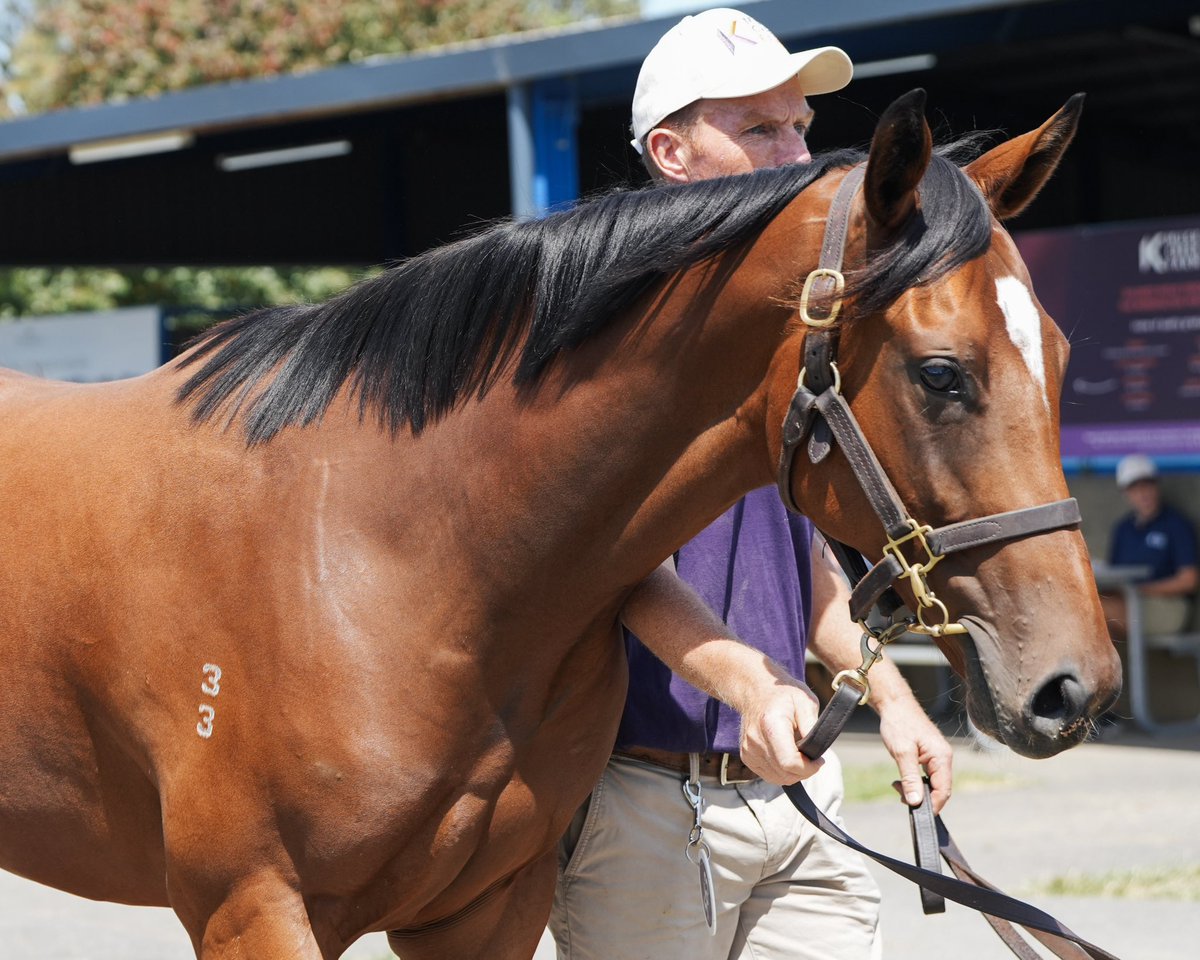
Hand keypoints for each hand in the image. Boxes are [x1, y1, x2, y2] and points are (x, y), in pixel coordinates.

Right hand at [738, 681, 824, 785]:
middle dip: (804, 771)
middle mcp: (756, 739)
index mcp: (771, 724)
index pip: (789, 761)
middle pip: (784, 773)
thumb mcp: (805, 701)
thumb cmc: (782, 695)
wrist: (755, 691)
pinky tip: (788, 758)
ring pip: (777, 778)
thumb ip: (811, 725)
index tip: (819, 760)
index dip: (809, 768)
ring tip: (801, 757)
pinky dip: (782, 772)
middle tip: (813, 759)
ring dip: (794, 773)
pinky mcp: (746, 756)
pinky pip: (769, 775)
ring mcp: (749, 750)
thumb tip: (817, 749)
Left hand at [877, 698, 953, 813]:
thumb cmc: (899, 724)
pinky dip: (915, 781)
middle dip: (922, 797)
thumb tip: (916, 802)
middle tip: (900, 795)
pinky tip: (901, 781)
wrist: (894, 704)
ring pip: (932, 783)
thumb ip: (910, 778)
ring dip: (916, 789)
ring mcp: (937, 756)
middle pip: (940, 789)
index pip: (944, 790)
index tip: (916, 813)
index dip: (932, 805)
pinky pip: (927, 776)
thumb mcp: (902, 753)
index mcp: (942, 757)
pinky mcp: (929, 755)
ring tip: (897, 786)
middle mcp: (943, 758)